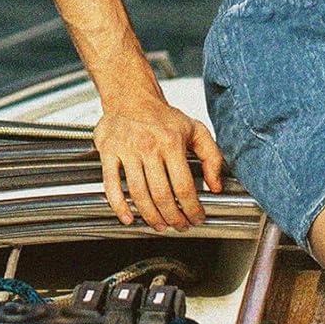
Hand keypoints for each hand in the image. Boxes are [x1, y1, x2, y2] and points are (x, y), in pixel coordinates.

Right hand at [94, 95, 225, 230]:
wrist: (131, 96)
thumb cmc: (163, 117)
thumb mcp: (195, 130)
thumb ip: (212, 157)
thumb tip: (215, 186)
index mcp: (172, 142)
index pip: (184, 186)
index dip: (192, 208)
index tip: (196, 218)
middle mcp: (149, 147)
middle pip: (161, 194)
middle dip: (172, 217)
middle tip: (178, 226)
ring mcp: (127, 150)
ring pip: (139, 193)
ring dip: (150, 216)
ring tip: (159, 226)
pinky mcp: (108, 152)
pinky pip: (111, 184)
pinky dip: (119, 205)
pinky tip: (128, 218)